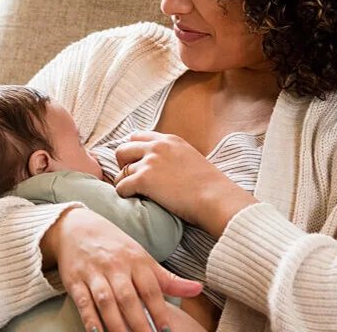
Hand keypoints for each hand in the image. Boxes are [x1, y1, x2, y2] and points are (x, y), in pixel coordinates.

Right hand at [42, 208, 202, 331]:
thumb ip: (168, 279)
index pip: (151, 289)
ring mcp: (94, 273)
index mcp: (136, 260)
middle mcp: (115, 266)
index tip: (166, 331)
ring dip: (116, 324)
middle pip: (128, 298)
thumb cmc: (115, 247)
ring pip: (106, 302)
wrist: (76, 227)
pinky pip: (83, 302)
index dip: (159, 311)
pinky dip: (90, 318)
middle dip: (139, 323)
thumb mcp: (142, 258)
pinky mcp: (75, 280)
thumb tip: (199, 289)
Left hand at [114, 131, 257, 235]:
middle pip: (123, 149)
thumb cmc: (209, 185)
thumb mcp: (190, 158)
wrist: (215, 198)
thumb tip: (161, 167)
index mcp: (169, 140)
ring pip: (121, 170)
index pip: (137, 136)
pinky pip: (121, 185)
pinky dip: (123, 193)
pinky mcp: (144, 179)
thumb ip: (172, 156)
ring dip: (123, 181)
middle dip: (123, 164)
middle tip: (130, 178)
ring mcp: (150, 162)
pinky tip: (132, 199)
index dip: (133, 151)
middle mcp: (157, 146)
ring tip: (132, 192)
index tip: (135, 164)